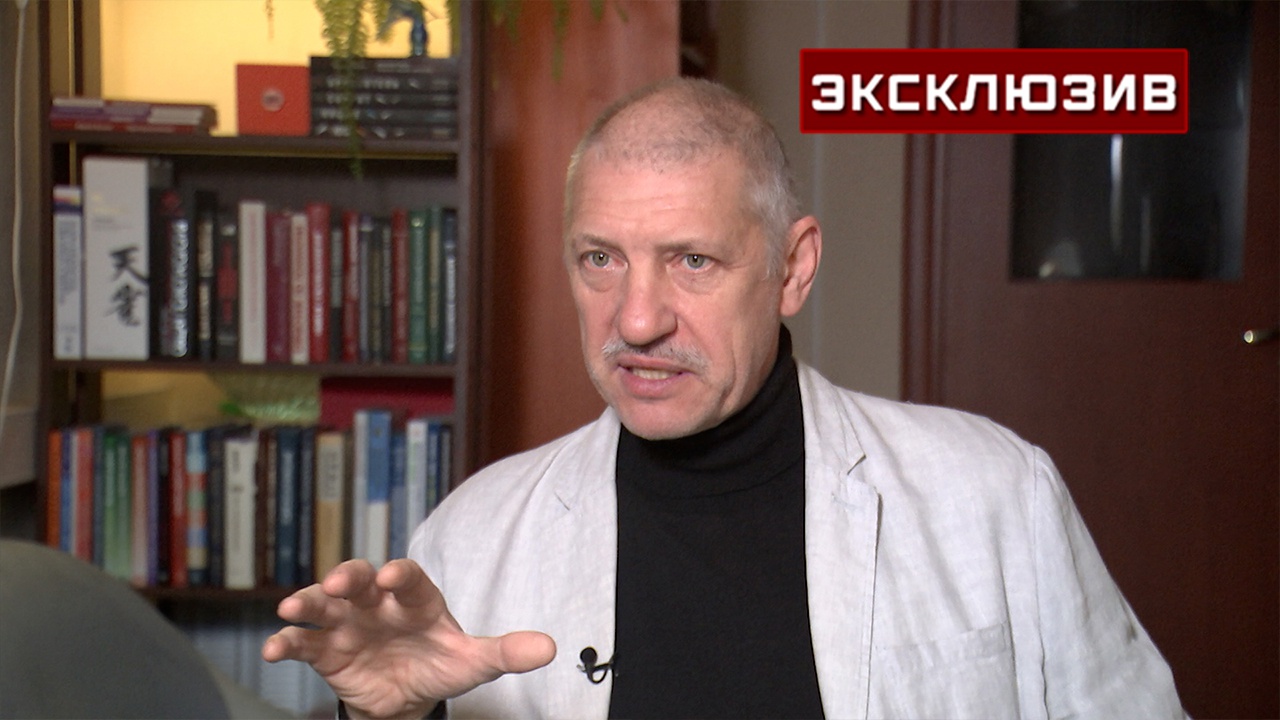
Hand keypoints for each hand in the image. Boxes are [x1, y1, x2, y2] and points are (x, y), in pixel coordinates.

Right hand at [262, 558, 555, 719]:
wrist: (408, 696)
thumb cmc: (441, 665)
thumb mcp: (473, 663)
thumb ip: (505, 652)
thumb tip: (550, 648)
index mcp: (416, 599)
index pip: (409, 578)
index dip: (400, 575)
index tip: (393, 577)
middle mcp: (378, 603)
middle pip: (360, 580)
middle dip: (348, 578)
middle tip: (338, 582)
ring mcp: (348, 623)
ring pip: (324, 605)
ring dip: (308, 602)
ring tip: (292, 607)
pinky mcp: (325, 650)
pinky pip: (303, 642)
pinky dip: (287, 642)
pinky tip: (274, 648)